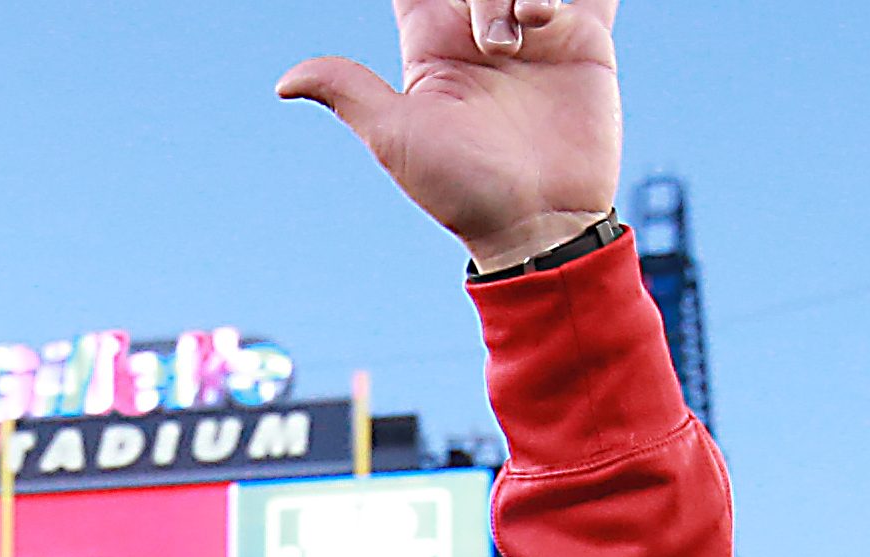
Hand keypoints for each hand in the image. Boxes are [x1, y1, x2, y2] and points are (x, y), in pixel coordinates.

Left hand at [278, 0, 622, 270]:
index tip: (432, 3)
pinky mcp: (585, 42)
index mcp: (431, 43)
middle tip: (496, 44)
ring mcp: (535, 33)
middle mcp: (480, 31)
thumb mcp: (396, 138)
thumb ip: (349, 92)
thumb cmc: (462, 189)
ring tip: (534, 23)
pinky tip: (557, 8)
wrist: (541, 223)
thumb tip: (284, 84)